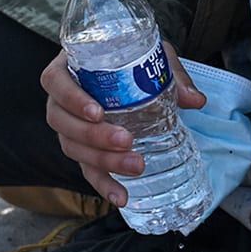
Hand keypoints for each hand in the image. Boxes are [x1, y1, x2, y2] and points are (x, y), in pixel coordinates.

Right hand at [40, 41, 205, 206]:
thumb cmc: (130, 58)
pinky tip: (121, 196)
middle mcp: (61, 100)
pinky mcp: (83, 151)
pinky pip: (87, 169)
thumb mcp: (149, 55)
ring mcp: (69, 128)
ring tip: (135, 165)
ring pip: (73, 148)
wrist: (129, 69)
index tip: (97, 112)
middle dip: (94, 136)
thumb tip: (195, 100)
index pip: (55, 82)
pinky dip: (104, 185)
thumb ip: (170, 74)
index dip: (71, 99)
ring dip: (103, 160)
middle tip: (126, 140)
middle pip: (63, 122)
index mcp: (68, 69)